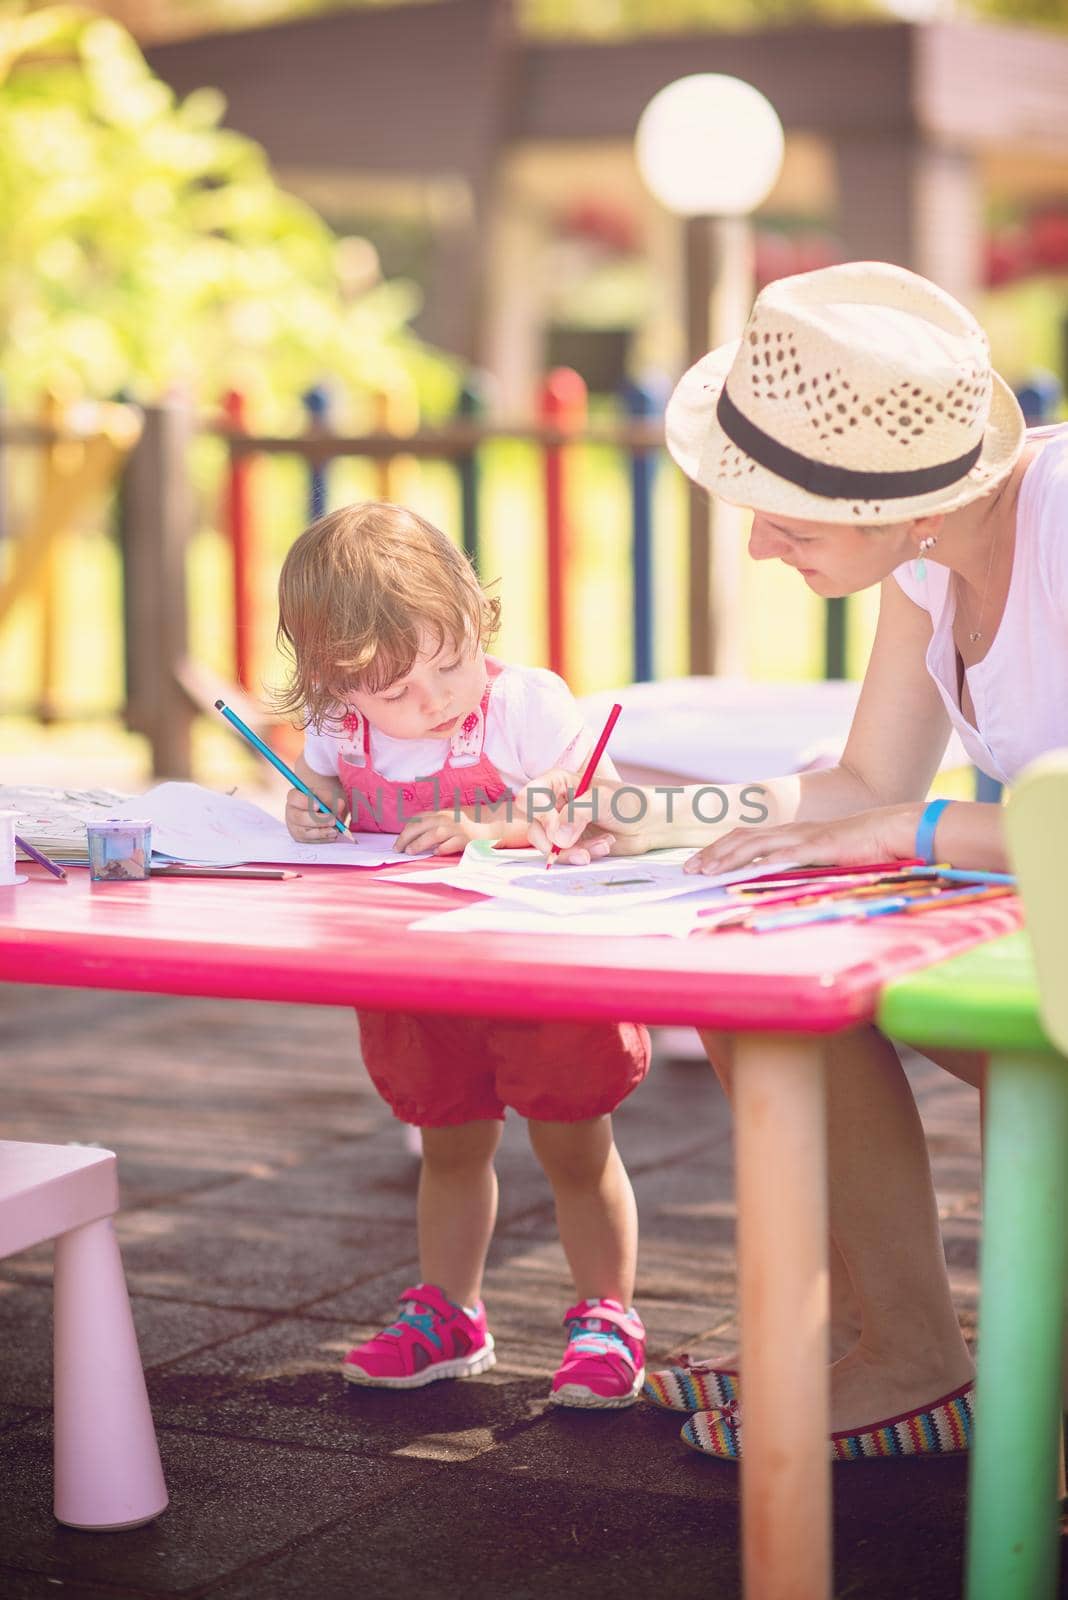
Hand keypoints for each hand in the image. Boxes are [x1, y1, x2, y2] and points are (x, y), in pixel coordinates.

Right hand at [285, 785, 347, 843]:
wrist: (324, 807)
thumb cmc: (325, 799)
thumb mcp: (329, 795)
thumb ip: (333, 799)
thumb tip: (340, 805)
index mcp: (294, 797)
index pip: (295, 798)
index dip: (305, 802)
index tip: (318, 805)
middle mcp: (291, 812)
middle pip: (299, 818)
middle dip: (317, 821)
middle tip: (333, 820)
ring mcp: (294, 827)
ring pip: (304, 833)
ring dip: (321, 832)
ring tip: (335, 830)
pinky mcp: (301, 838)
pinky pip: (310, 841)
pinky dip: (323, 839)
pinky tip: (332, 834)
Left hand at [394, 808, 476, 855]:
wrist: (495, 822)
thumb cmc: (472, 821)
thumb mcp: (452, 817)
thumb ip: (437, 823)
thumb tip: (418, 834)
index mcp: (442, 812)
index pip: (418, 820)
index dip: (406, 830)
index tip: (399, 841)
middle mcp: (447, 818)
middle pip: (421, 826)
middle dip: (406, 838)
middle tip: (397, 848)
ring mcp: (457, 828)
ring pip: (433, 835)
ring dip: (419, 843)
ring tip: (410, 852)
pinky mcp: (466, 839)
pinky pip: (450, 845)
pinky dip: (441, 849)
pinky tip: (434, 853)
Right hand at [526, 777, 653, 863]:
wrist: (648, 823)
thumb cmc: (628, 802)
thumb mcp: (603, 800)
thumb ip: (578, 814)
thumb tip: (558, 837)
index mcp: (557, 783)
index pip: (529, 797)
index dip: (539, 814)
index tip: (557, 829)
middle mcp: (554, 804)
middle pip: (534, 827)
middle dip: (554, 843)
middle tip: (577, 849)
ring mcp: (560, 826)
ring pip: (547, 846)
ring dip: (572, 851)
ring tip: (601, 845)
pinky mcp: (569, 845)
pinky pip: (563, 856)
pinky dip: (582, 855)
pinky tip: (603, 846)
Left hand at [681, 805, 917, 875]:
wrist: (889, 831)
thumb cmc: (859, 847)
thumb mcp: (821, 858)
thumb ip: (798, 866)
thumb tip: (772, 882)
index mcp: (789, 835)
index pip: (745, 839)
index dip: (719, 850)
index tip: (697, 864)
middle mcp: (790, 832)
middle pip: (741, 839)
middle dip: (712, 853)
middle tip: (688, 869)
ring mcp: (802, 837)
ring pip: (755, 845)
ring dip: (728, 857)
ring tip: (706, 870)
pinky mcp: (818, 846)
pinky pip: (786, 855)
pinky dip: (764, 863)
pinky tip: (747, 872)